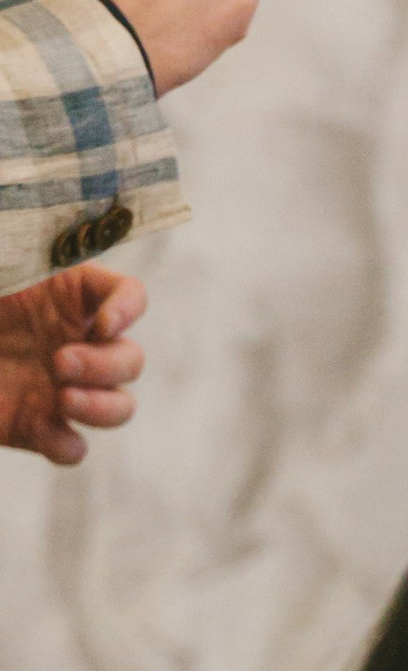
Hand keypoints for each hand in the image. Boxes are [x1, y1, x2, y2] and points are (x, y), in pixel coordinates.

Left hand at [0, 264, 143, 464]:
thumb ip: (13, 259)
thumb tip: (24, 222)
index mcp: (64, 297)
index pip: (127, 295)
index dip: (129, 308)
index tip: (103, 323)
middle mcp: (73, 342)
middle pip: (130, 358)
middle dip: (106, 364)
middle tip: (59, 362)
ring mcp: (59, 389)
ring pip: (119, 405)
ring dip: (103, 406)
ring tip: (62, 398)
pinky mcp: (35, 429)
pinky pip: (72, 448)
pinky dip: (68, 447)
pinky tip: (49, 434)